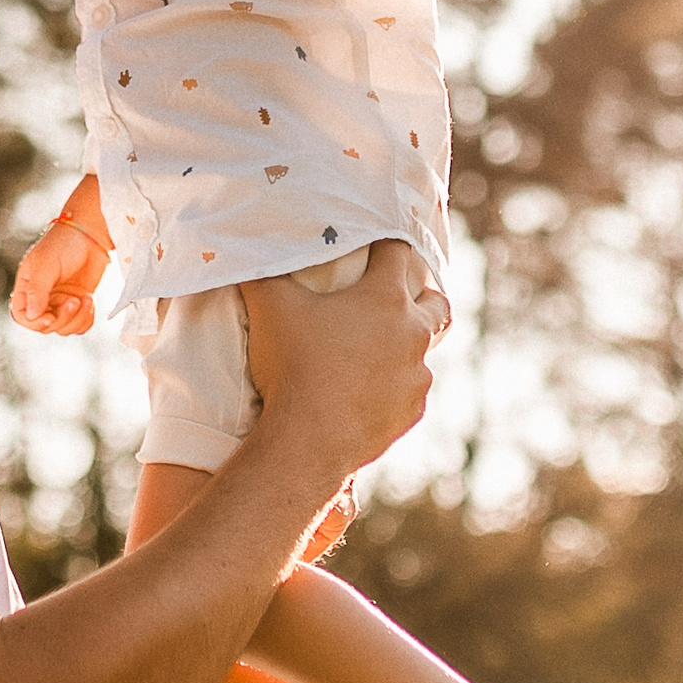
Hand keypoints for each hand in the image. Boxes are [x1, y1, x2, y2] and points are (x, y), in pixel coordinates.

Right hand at [13, 214, 106, 335]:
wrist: (93, 233)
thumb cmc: (65, 242)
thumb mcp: (46, 265)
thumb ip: (37, 291)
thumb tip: (31, 316)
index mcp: (27, 287)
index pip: (22, 316)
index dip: (35, 323)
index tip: (50, 317)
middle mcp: (42, 297)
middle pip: (45, 326)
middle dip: (62, 318)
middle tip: (74, 301)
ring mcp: (61, 301)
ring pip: (64, 328)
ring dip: (77, 318)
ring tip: (86, 298)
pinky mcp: (79, 303)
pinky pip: (80, 325)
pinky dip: (86, 318)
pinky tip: (90, 299)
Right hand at [241, 242, 435, 489]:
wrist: (308, 440)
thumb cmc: (293, 364)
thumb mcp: (270, 307)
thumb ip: (263, 272)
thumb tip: (245, 249)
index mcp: (384, 298)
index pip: (397, 252)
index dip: (384, 242)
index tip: (371, 242)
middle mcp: (412, 333)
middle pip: (436, 302)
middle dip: (421, 293)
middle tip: (394, 296)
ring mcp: (416, 375)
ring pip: (426, 351)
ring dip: (406, 345)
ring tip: (375, 350)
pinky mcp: (411, 411)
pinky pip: (411, 391)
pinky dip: (396, 386)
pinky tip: (369, 390)